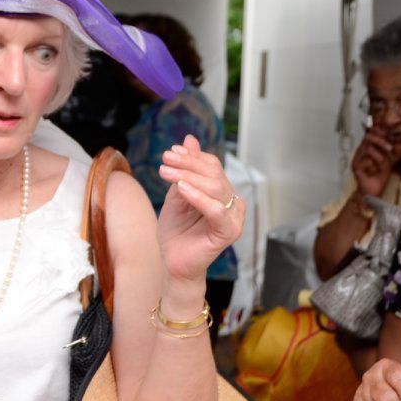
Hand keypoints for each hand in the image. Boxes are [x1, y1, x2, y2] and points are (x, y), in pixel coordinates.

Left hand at [156, 136, 243, 284]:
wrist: (172, 262)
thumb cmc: (176, 230)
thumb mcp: (177, 194)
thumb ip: (186, 170)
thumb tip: (189, 139)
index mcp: (223, 193)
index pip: (213, 167)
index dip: (192, 157)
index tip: (170, 152)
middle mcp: (233, 203)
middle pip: (215, 175)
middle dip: (188, 164)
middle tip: (165, 159)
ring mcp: (234, 218)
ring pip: (216, 188)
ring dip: (189, 176)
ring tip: (166, 172)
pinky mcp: (229, 232)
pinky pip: (216, 210)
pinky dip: (198, 197)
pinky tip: (180, 189)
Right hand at [351, 131, 393, 198]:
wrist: (373, 191)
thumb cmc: (379, 176)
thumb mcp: (387, 159)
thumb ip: (388, 149)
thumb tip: (393, 137)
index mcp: (366, 148)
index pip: (370, 133)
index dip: (378, 131)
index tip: (388, 134)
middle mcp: (360, 152)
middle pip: (368, 137)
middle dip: (381, 141)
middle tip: (389, 148)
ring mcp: (357, 159)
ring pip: (369, 149)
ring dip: (379, 156)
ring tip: (383, 163)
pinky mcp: (356, 167)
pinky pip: (367, 161)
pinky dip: (373, 165)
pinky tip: (374, 171)